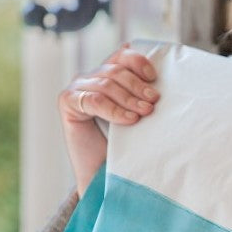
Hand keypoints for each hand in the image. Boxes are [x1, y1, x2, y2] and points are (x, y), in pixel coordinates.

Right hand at [58, 43, 159, 195]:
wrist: (104, 175)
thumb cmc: (125, 146)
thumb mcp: (139, 116)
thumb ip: (144, 97)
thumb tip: (163, 87)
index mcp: (110, 75)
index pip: (122, 55)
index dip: (138, 62)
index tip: (154, 77)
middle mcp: (92, 78)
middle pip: (116, 70)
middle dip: (137, 85)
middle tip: (153, 102)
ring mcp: (78, 88)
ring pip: (106, 83)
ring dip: (129, 98)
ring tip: (145, 112)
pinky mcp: (68, 102)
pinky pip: (93, 99)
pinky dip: (113, 109)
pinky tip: (129, 120)